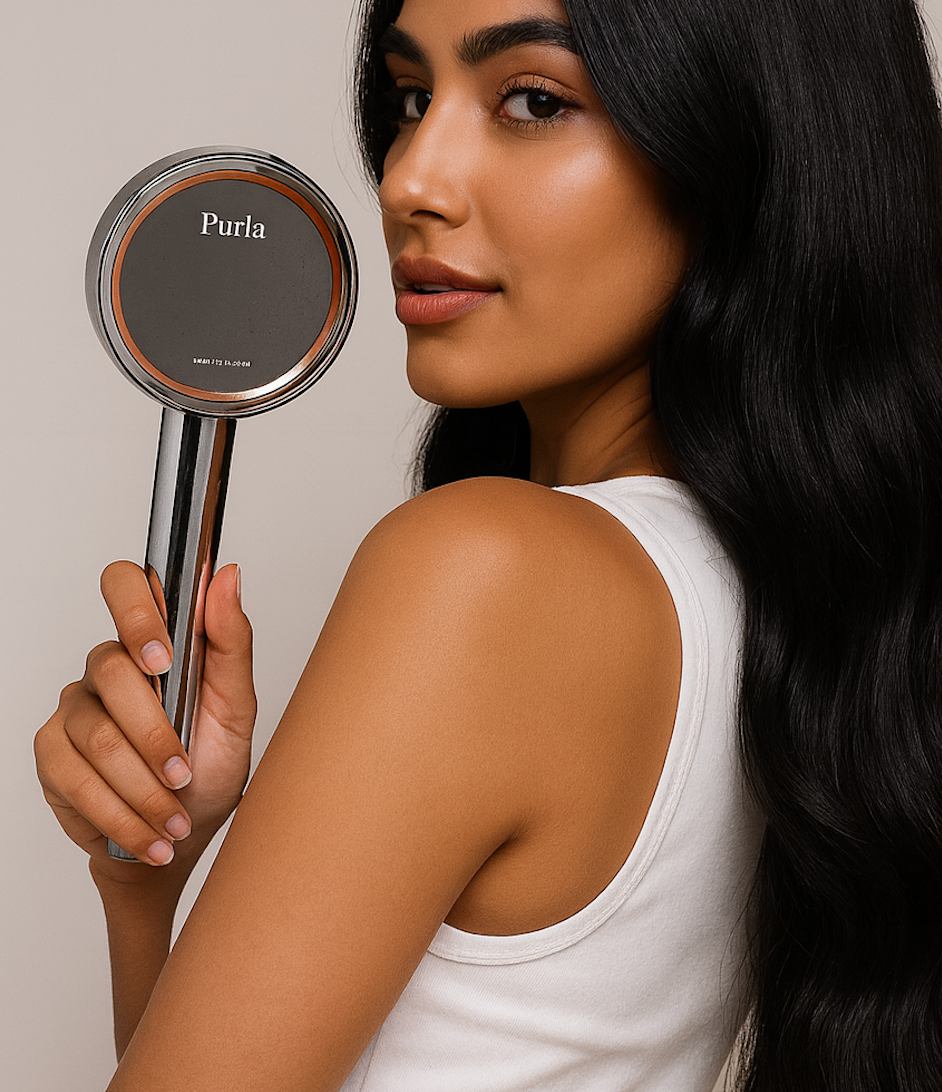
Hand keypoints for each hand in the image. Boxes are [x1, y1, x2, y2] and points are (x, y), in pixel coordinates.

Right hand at [35, 561, 255, 893]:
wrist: (183, 833)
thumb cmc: (212, 763)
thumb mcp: (237, 707)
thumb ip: (231, 642)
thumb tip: (227, 575)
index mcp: (153, 642)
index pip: (124, 585)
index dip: (135, 613)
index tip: (162, 658)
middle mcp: (107, 666)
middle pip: (111, 672)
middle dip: (156, 735)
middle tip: (185, 774)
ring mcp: (74, 708)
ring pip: (99, 737)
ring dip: (145, 789)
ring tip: (176, 820)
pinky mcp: (52, 754)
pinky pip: (78, 779)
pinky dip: (123, 815)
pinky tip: (150, 835)